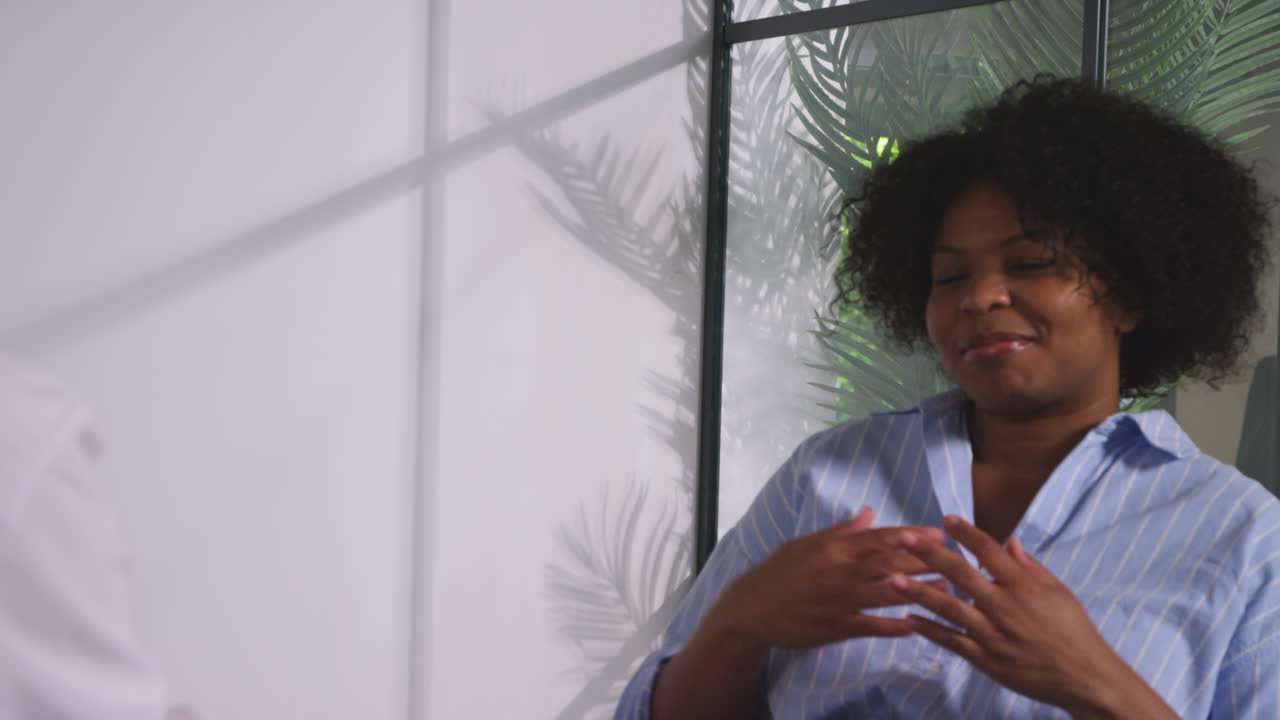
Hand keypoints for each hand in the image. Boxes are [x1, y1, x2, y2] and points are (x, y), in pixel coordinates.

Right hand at [705, 507, 946, 650]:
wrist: (751, 608)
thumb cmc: (779, 572)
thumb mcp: (806, 543)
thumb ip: (841, 530)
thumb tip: (869, 512)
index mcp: (832, 548)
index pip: (877, 538)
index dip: (909, 535)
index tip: (937, 533)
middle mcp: (839, 572)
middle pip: (889, 564)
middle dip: (923, 560)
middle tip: (953, 558)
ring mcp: (839, 601)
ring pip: (886, 594)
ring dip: (919, 591)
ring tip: (948, 589)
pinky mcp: (835, 627)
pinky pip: (871, 626)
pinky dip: (894, 626)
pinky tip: (916, 624)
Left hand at [890, 515, 1171, 717]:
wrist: (1084, 677)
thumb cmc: (1073, 631)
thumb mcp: (1059, 592)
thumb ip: (1030, 567)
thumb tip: (1009, 541)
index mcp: (1024, 585)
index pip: (989, 551)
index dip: (966, 533)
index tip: (946, 519)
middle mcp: (1004, 606)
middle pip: (961, 574)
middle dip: (930, 554)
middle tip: (904, 538)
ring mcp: (992, 634)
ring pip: (949, 608)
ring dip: (919, 592)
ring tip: (894, 578)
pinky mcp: (986, 659)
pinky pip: (951, 641)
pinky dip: (929, 630)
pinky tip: (909, 620)